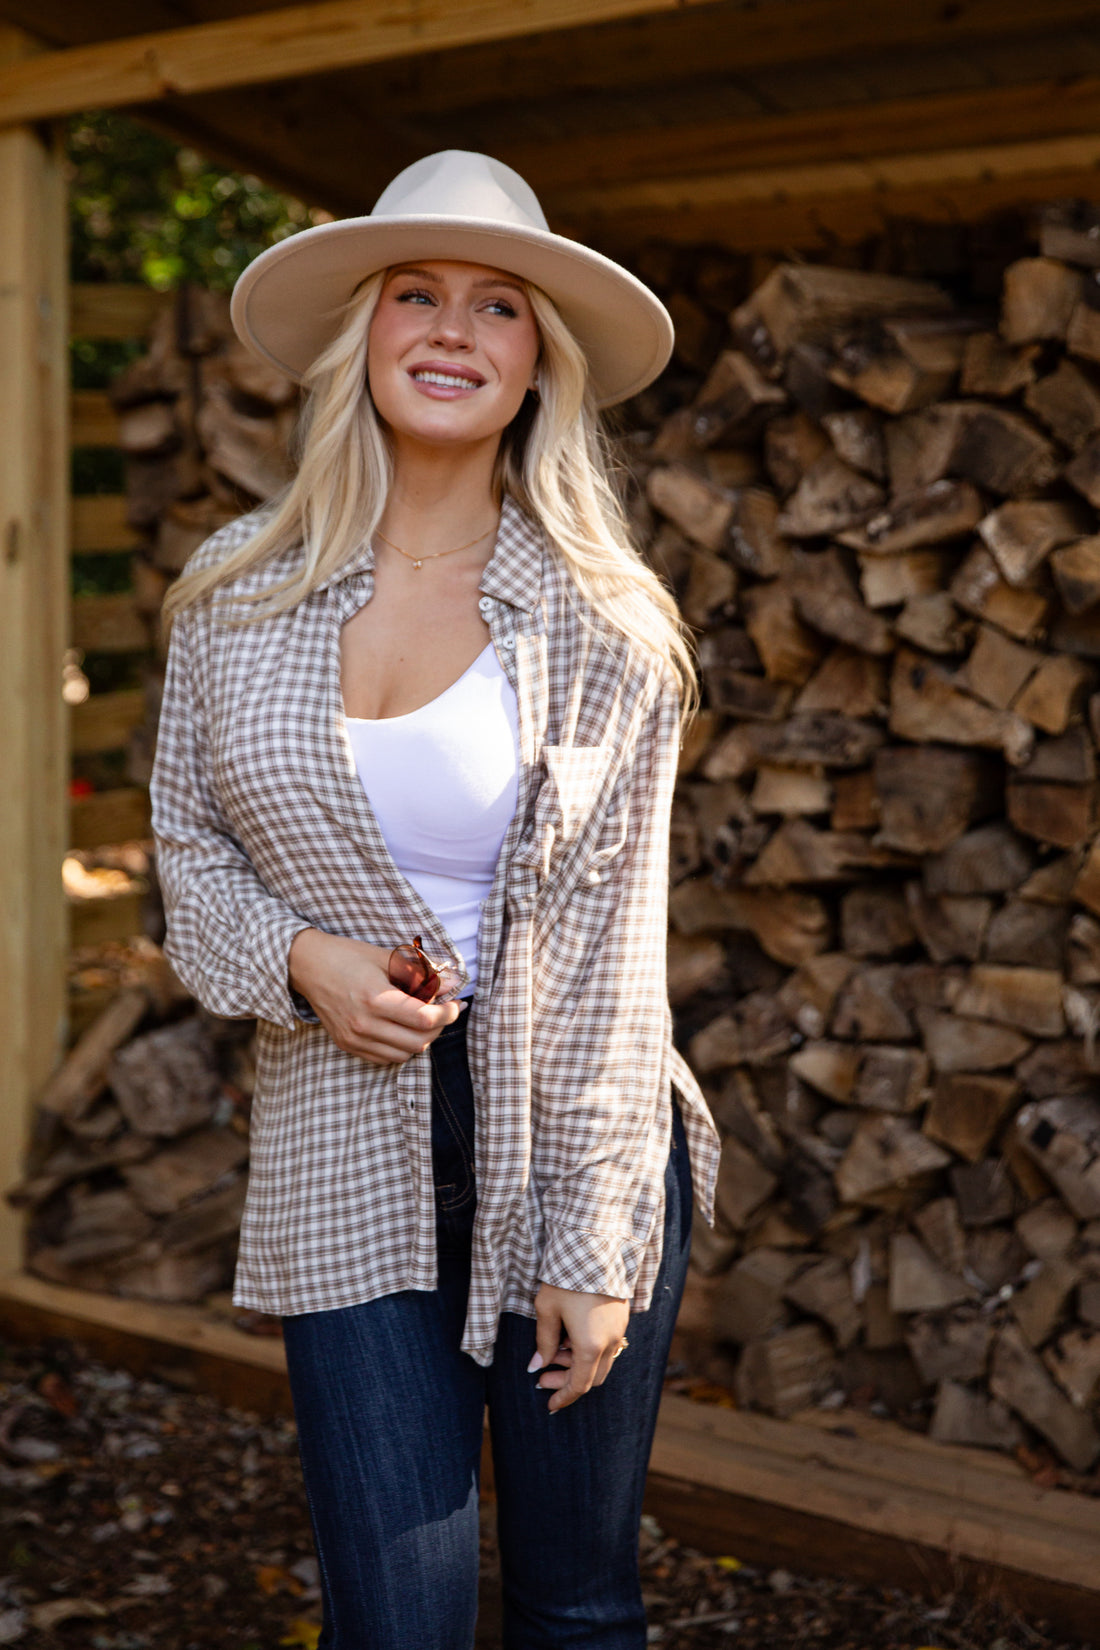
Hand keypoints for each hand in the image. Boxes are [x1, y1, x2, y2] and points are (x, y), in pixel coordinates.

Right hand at [288, 928, 459, 1062]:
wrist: (307, 966)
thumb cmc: (348, 956)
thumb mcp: (386, 957)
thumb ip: (421, 972)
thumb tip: (453, 981)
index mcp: (375, 998)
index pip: (423, 1018)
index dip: (447, 1014)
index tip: (456, 1004)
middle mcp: (363, 1024)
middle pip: (418, 1042)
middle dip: (438, 1028)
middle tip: (442, 1012)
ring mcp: (354, 1038)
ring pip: (403, 1055)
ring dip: (420, 1040)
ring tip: (421, 1019)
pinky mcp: (347, 1045)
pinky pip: (384, 1058)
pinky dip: (400, 1047)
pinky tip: (401, 1028)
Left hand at [529, 1282, 629, 1412]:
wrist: (594, 1247)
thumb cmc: (566, 1279)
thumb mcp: (547, 1310)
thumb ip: (543, 1341)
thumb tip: (536, 1366)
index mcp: (591, 1346)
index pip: (579, 1385)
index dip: (563, 1397)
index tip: (549, 1405)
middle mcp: (611, 1341)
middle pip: (593, 1377)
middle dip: (567, 1381)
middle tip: (544, 1376)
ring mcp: (619, 1329)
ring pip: (602, 1362)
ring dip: (578, 1364)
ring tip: (554, 1350)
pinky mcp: (622, 1316)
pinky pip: (608, 1345)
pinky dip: (590, 1350)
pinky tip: (571, 1336)